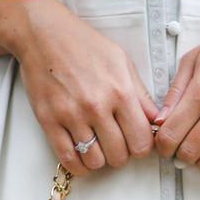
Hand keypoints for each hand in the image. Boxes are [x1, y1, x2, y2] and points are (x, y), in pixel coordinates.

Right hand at [4, 0, 159, 176]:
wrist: (43, 34)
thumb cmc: (83, 44)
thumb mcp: (121, 62)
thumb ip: (140, 95)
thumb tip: (156, 120)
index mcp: (120, 91)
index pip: (141, 140)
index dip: (142, 146)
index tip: (136, 142)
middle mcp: (96, 106)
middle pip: (119, 155)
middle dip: (121, 154)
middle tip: (117, 144)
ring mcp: (71, 115)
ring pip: (95, 161)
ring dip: (100, 159)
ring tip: (99, 147)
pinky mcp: (49, 121)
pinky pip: (68, 158)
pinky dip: (78, 166)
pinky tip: (83, 159)